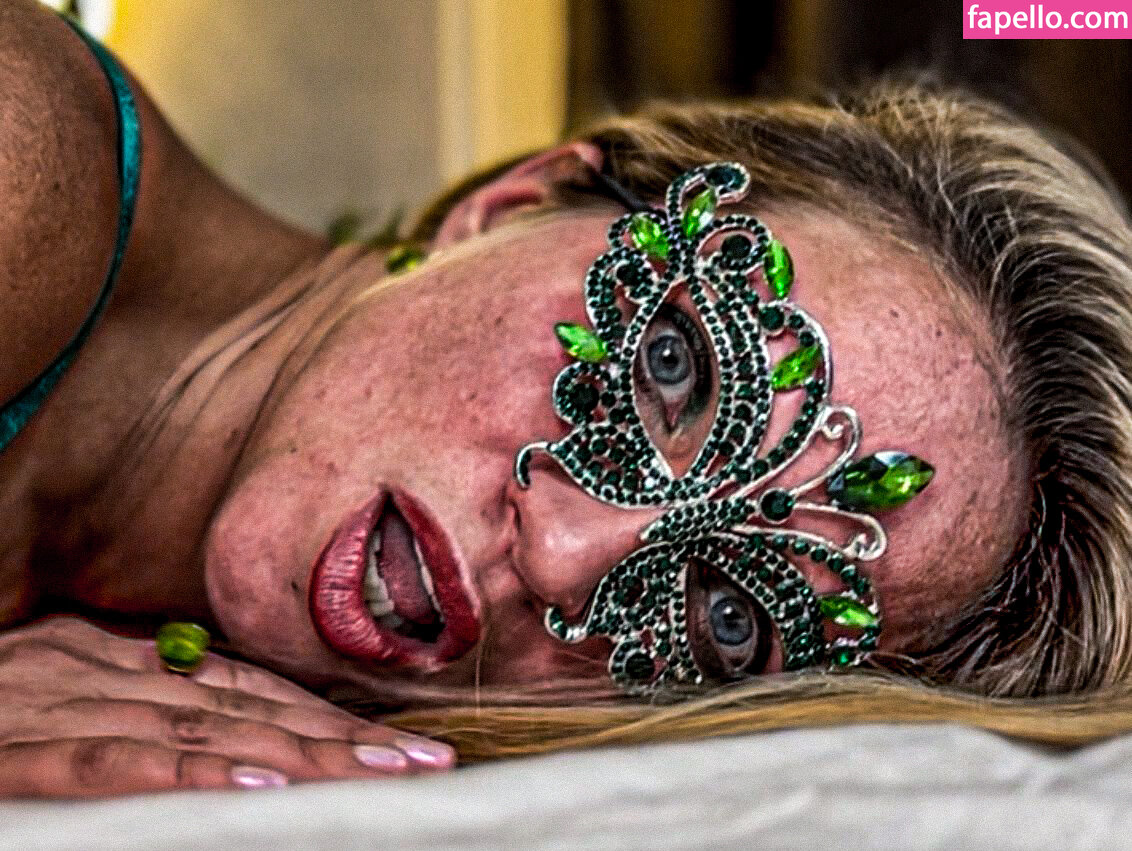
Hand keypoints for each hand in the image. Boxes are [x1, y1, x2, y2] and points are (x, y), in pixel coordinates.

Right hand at [0, 616, 454, 797]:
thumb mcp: (44, 692)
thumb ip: (120, 702)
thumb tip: (208, 735)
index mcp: (106, 658)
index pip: (236, 687)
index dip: (318, 713)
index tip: (392, 741)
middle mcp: (97, 671)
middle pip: (240, 708)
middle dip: (337, 739)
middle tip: (425, 764)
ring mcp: (59, 706)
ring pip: (201, 733)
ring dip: (299, 757)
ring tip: (381, 779)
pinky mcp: (23, 754)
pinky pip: (118, 763)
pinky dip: (195, 776)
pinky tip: (264, 792)